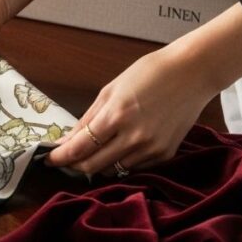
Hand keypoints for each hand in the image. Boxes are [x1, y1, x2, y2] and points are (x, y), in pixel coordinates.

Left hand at [46, 3, 241, 174]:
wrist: (193, 72)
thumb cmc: (150, 73)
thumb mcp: (111, 90)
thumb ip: (88, 119)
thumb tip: (68, 140)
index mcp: (117, 116)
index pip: (79, 148)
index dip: (60, 157)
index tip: (49, 159)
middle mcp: (134, 137)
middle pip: (93, 166)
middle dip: (75, 164)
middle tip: (67, 159)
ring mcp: (151, 149)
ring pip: (113, 170)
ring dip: (98, 164)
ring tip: (93, 151)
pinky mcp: (165, 154)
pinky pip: (134, 167)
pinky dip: (121, 162)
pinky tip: (119, 148)